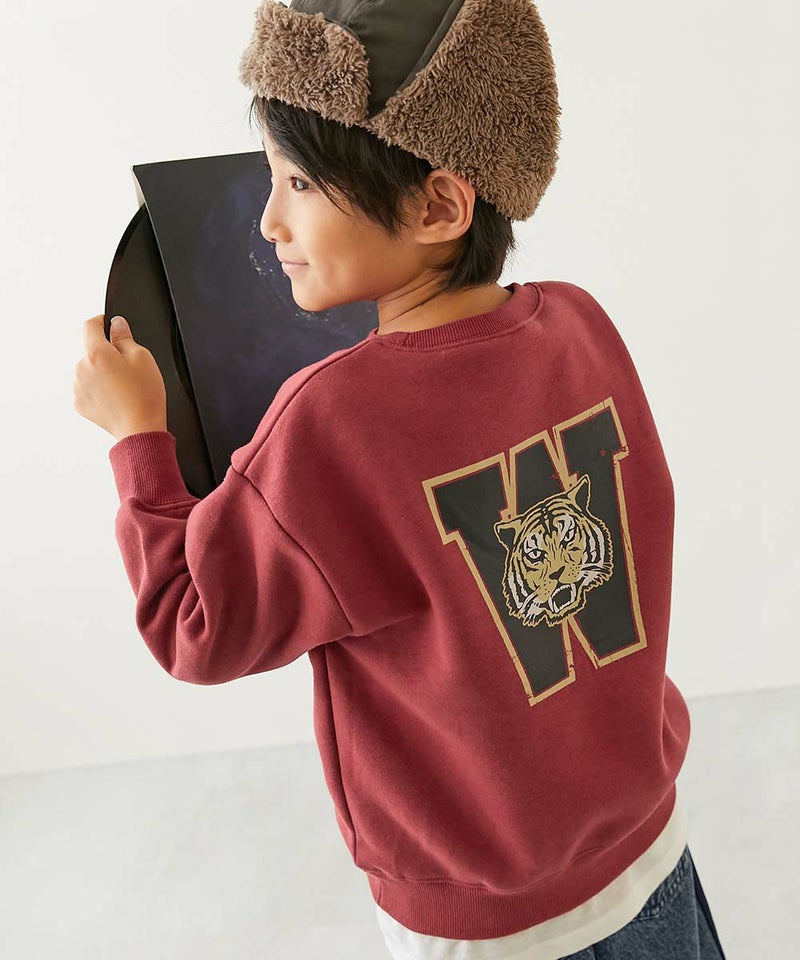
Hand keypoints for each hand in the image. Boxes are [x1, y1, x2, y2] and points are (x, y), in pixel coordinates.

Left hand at [73, 315, 167, 440]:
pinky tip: (116, 396)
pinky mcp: (80, 403)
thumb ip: (124, 336)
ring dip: (102, 371)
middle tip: (128, 367)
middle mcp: (81, 368)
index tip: (109, 324)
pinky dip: (99, 388)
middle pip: (91, 350)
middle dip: (107, 353)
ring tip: (124, 386)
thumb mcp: (142, 357)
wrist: (140, 429)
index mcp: (96, 353)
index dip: (101, 321)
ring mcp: (78, 387)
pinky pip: (88, 387)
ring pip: (90, 369)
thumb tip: (116, 324)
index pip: (90, 325)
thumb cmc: (143, 395)